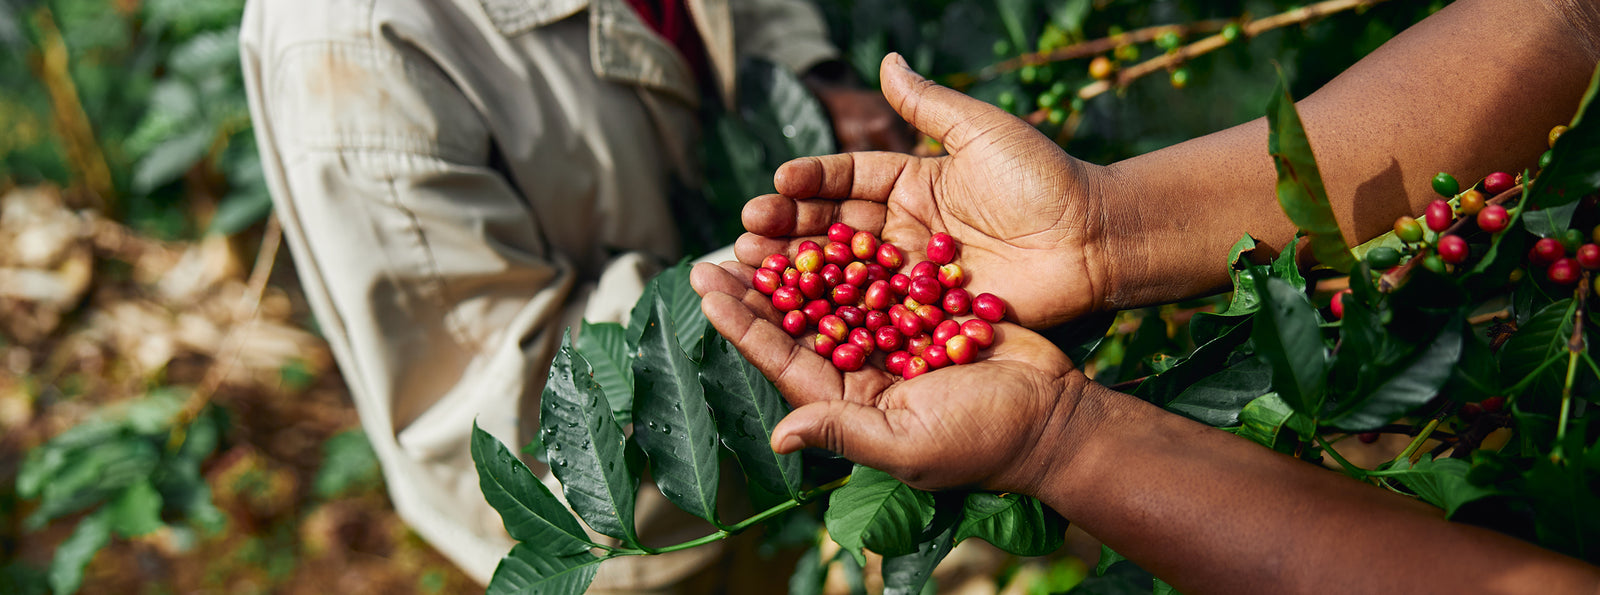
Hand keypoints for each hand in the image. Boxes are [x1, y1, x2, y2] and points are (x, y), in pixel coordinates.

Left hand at [690, 261, 1097, 494]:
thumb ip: (843, 432)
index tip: (706, 286)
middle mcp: (863, 370)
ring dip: (801, 261)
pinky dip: (854, 251)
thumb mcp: (908, 444)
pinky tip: (828, 220)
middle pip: (799, 322)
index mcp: (848, 403)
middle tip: (721, 247)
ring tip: (765, 225)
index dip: (742, 323)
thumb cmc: (984, 441)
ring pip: (834, 293)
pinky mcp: (925, 312)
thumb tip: (779, 436)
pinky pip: (880, 277)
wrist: (1057, 415)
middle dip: (759, 286)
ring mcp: (894, 339)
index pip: (782, 359)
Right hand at [742, 53, 1127, 328]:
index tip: (776, 182)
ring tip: (754, 269)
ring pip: (845, 274)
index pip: (848, 180)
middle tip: (746, 233)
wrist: (1095, 239)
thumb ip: (930, 105)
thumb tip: (887, 60)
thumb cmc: (1044, 179)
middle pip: (834, 230)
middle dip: (788, 230)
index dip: (811, 182)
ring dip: (799, 274)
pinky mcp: (928, 315)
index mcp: (913, 182)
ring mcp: (913, 276)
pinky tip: (800, 316)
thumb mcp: (983, 131)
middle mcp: (906, 229)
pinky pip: (878, 314)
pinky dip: (839, 316)